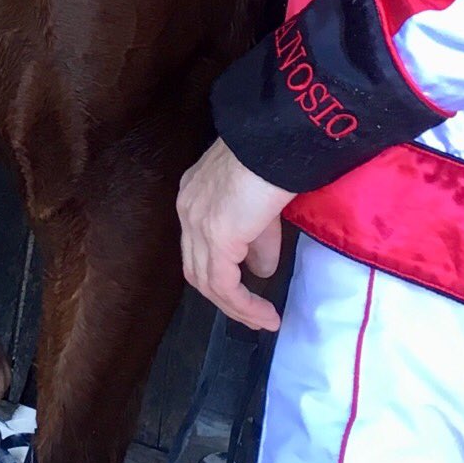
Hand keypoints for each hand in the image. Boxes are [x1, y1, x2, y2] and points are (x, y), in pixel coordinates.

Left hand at [177, 139, 293, 332]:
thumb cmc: (274, 160)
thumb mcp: (262, 204)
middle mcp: (187, 209)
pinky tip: (265, 315)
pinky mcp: (216, 238)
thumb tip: (261, 271)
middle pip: (197, 267)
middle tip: (255, 316)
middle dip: (226, 297)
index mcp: (194, 195)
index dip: (222, 271)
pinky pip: (224, 286)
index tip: (250, 289)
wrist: (275, 141)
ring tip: (264, 321)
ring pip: (207, 282)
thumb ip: (257, 238)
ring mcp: (197, 223)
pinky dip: (243, 306)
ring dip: (236, 308)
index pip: (199, 245)